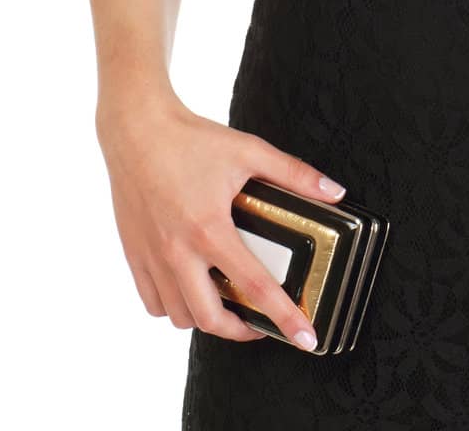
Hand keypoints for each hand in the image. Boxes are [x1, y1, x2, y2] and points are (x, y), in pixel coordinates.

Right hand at [96, 92, 346, 349]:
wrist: (136, 130)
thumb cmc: (190, 140)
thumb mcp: (249, 151)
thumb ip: (294, 174)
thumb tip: (334, 191)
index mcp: (209, 230)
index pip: (255, 287)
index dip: (284, 316)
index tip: (305, 338)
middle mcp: (177, 252)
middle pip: (211, 319)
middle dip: (242, 331)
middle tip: (261, 322)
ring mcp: (152, 258)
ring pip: (180, 317)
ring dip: (207, 318)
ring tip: (227, 304)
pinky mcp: (134, 256)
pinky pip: (154, 303)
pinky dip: (175, 307)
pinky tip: (191, 289)